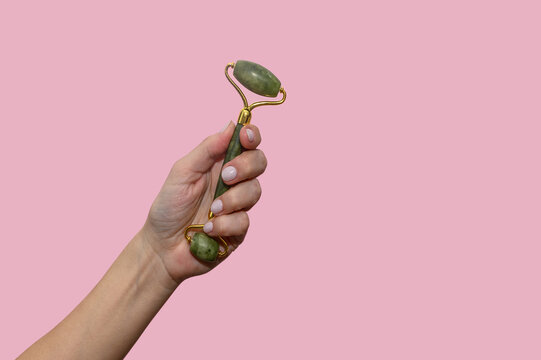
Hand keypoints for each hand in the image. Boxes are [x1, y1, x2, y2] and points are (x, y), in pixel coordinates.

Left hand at [141, 121, 265, 286]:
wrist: (162, 247)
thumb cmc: (168, 207)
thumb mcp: (182, 172)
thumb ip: (207, 149)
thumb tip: (231, 125)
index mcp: (219, 163)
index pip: (246, 143)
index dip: (252, 136)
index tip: (247, 137)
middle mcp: (232, 182)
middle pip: (259, 163)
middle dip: (245, 167)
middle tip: (225, 177)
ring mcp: (238, 206)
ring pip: (255, 191)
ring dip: (232, 199)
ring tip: (211, 210)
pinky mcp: (238, 230)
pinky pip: (244, 221)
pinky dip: (224, 224)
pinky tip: (207, 228)